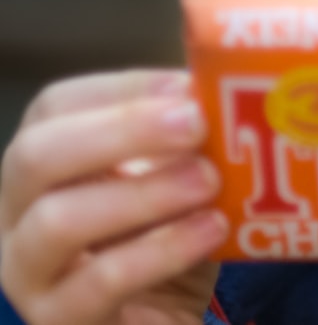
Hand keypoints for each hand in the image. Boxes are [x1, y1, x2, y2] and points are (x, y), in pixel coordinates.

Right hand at [0, 71, 226, 324]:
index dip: (123, 89)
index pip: (56, 107)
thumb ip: (189, 138)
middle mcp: (17, 212)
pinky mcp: (58, 321)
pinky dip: (161, 249)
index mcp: (45, 163)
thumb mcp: (179, 177)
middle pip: (38, 155)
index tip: (188, 86)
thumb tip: (226, 87)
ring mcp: (28, 272)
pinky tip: (211, 229)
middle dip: (124, 130)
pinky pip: (100, 283)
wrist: (165, 322)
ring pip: (58, 220)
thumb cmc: (169, 237)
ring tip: (210, 180)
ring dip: (144, 193)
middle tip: (197, 123)